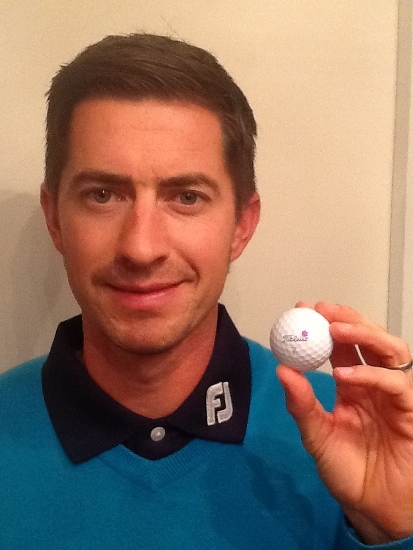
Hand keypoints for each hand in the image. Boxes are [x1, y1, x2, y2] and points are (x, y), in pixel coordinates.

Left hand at [276, 302, 412, 543]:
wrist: (371, 506)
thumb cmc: (346, 470)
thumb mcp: (315, 435)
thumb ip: (300, 404)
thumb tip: (281, 368)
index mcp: (352, 384)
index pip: (342, 345)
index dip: (325, 324)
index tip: (302, 309)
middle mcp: (374, 383)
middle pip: (369, 338)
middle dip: (347, 318)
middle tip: (321, 310)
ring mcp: (394, 395)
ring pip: (390, 350)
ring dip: (364, 334)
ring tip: (335, 329)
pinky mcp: (410, 410)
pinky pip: (396, 384)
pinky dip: (371, 374)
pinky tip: (344, 374)